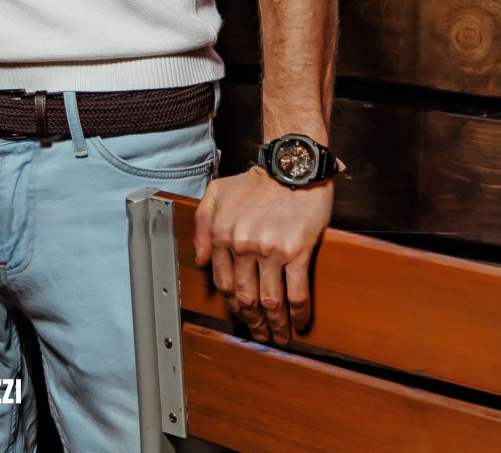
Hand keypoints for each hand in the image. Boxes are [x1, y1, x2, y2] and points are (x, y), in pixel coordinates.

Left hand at [192, 169, 331, 345]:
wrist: (292, 165)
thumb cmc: (257, 180)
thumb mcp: (216, 193)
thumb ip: (201, 225)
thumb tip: (200, 260)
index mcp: (223, 235)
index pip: (224, 283)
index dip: (232, 306)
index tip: (241, 316)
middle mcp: (243, 246)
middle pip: (246, 297)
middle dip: (253, 322)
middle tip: (261, 335)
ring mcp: (270, 251)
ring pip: (270, 301)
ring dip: (275, 324)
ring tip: (280, 336)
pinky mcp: (297, 252)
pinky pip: (296, 292)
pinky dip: (298, 313)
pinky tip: (300, 322)